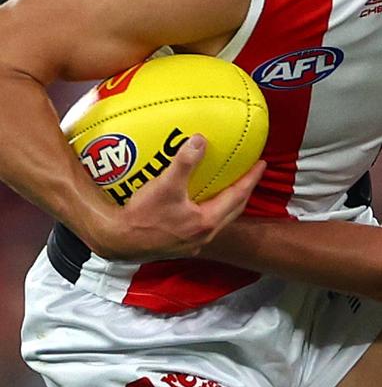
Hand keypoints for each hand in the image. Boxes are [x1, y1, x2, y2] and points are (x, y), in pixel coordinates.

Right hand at [88, 134, 264, 260]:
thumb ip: (184, 162)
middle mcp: (202, 236)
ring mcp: (190, 243)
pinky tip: (195, 203)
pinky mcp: (176, 246)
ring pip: (218, 220)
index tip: (262, 164)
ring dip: (226, 203)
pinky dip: (206, 211)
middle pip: (232, 210)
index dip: (251, 179)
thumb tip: (201, 140)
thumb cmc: (140, 216)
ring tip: (227, 187)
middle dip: (243, 192)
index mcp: (205, 221)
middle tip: (249, 175)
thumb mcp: (165, 185)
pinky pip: (200, 225)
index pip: (238, 196)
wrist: (115, 242)